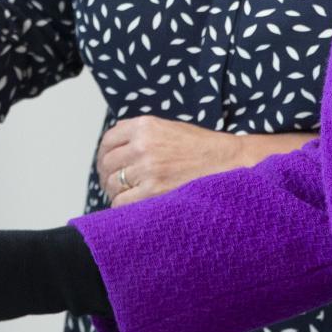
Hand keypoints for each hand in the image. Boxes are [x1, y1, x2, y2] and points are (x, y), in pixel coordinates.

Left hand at [96, 115, 247, 205]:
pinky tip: (132, 205)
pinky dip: (122, 205)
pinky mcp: (153, 191)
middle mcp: (142, 145)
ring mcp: (147, 168)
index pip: (108, 140)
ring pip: (112, 184)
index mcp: (144, 126)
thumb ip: (141, 134)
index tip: (107, 164)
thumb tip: (114, 149)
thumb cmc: (200, 148)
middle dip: (108, 175)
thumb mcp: (168, 128)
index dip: (104, 154)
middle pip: (107, 163)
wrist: (227, 162)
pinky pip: (122, 202)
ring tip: (124, 195)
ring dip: (115, 191)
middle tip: (114, 184)